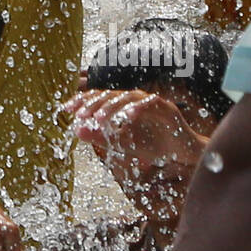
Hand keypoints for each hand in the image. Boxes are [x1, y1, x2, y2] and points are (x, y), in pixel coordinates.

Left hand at [66, 89, 205, 244]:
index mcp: (124, 105)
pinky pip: (151, 103)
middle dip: (93, 103)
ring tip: (98, 119)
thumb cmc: (155, 148)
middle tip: (79, 114)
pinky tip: (128, 117)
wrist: (185, 156)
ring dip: (112, 106)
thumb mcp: (123, 145)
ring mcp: (152, 102)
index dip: (82, 101)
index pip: (100, 97)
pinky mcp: (167, 108)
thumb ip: (101, 137)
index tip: (65, 109)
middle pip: (111, 94)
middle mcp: (136, 99)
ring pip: (128, 96)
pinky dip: (139, 108)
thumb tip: (76, 130)